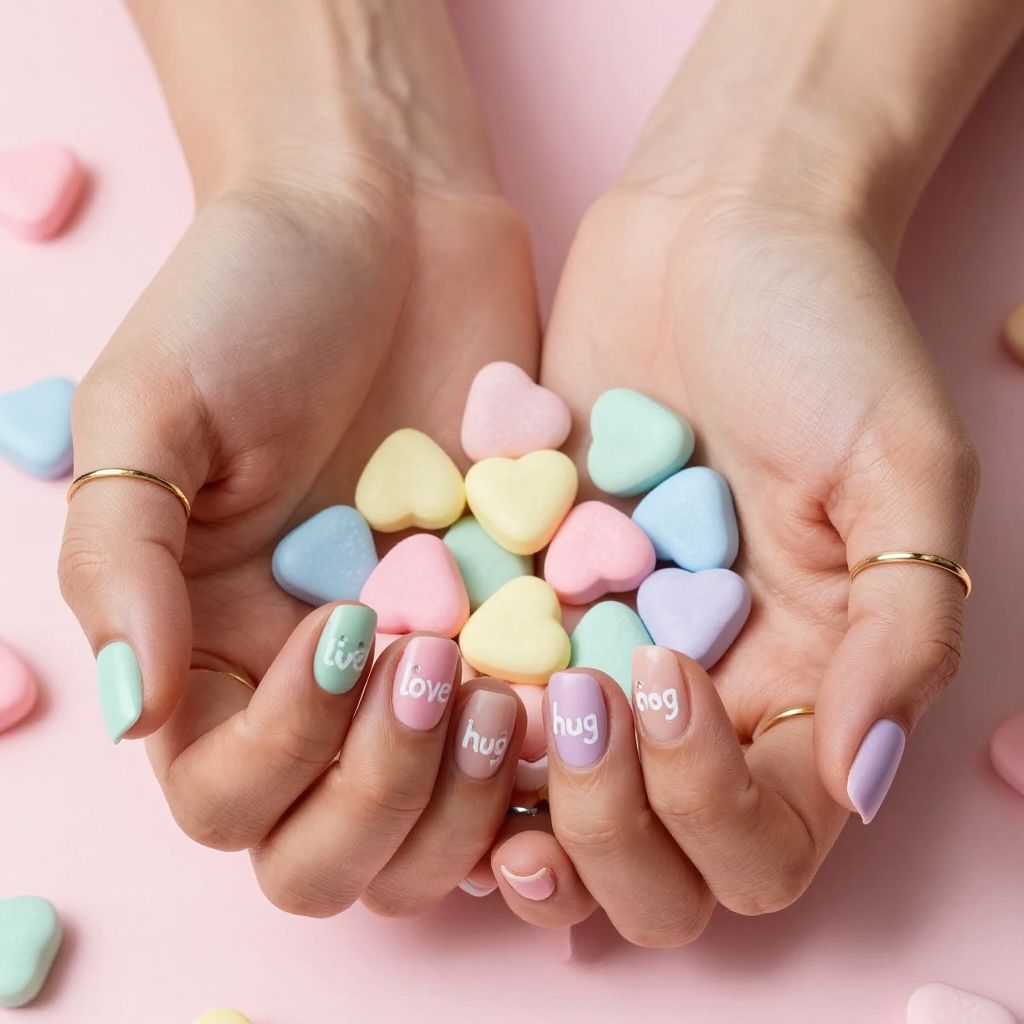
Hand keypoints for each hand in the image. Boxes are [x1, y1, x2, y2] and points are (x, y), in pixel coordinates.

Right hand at [58, 1, 538, 916]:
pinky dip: (557, 761)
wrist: (386, 221)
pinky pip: (538, 759)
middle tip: (437, 670)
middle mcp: (314, 687)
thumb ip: (118, 564)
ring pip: (435, 838)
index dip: (282, 755)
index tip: (343, 622)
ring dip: (468, 804)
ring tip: (510, 693)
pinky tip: (580, 694)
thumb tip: (130, 717)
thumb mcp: (147, 411)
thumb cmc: (250, 297)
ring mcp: (422, 668)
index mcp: (214, 651)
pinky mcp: (512, 631)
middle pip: (330, 855)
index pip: (226, 799)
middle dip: (381, 800)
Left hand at [487, 162, 976, 944]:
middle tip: (569, 717)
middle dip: (610, 830)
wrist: (710, 231)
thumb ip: (902, 627)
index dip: (712, 807)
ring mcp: (605, 652)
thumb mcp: (900, 465)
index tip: (665, 673)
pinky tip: (417, 692)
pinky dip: (449, 730)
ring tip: (477, 738)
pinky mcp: (525, 598)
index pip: (766, 836)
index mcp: (800, 682)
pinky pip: (482, 709)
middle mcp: (701, 692)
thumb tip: (864, 780)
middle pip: (658, 863)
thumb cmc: (823, 333)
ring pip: (557, 811)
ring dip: (512, 809)